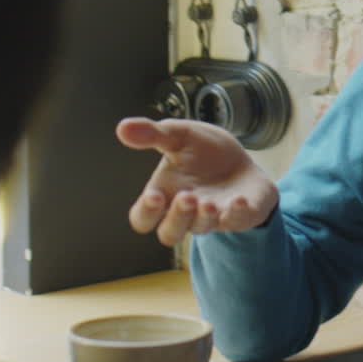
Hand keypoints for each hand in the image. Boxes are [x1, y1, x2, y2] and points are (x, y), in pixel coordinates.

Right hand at [116, 117, 277, 245]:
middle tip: (187, 196)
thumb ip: (154, 134)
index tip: (154, 195)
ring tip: (208, 202)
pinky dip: (237, 213)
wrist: (240, 160)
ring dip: (204, 217)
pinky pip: (237, 222)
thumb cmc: (202, 153)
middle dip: (177, 218)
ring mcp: (213, 217)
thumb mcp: (180, 136)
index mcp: (164, 196)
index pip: (143, 218)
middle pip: (169, 234)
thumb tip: (123, 127)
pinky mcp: (240, 215)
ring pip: (200, 229)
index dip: (146, 212)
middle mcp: (185, 213)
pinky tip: (239, 200)